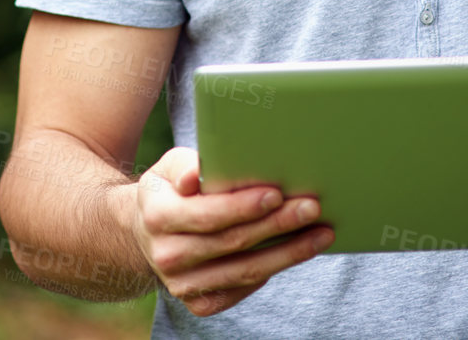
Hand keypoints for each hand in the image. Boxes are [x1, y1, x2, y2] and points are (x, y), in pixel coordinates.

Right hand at [129, 147, 333, 316]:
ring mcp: (182, 284)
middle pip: (233, 243)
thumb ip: (185, 165)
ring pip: (245, 271)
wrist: (146, 233)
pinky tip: (298, 251)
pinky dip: (274, 270)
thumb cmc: (171, 190)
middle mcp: (167, 255)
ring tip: (321, 233)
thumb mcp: (169, 167)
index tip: (276, 194)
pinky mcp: (199, 302)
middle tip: (311, 208)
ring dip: (288, 253)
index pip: (207, 215)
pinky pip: (243, 288)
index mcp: (157, 216)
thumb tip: (195, 176)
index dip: (243, 207)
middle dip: (277, 225)